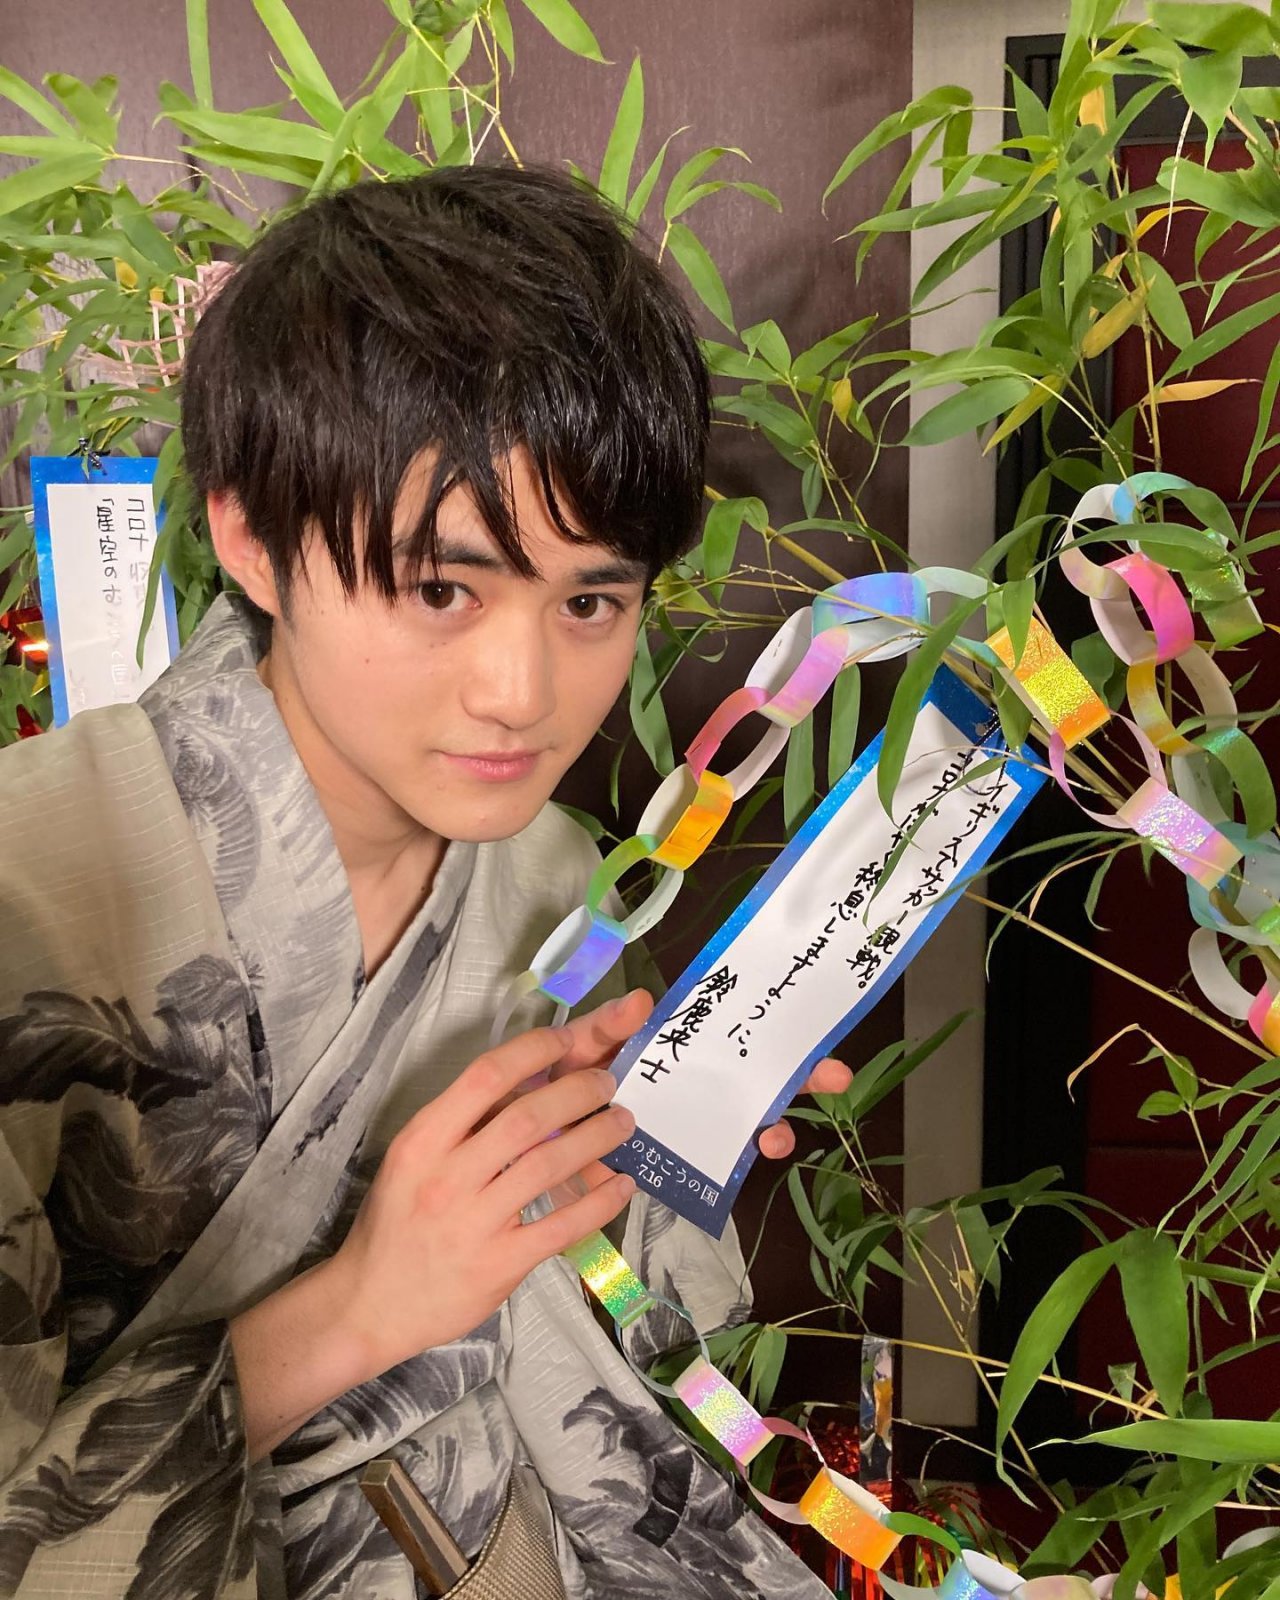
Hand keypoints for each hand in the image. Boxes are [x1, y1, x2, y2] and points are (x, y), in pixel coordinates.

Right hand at [330, 1010, 640, 1377]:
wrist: (371, 1303)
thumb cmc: (396, 1221)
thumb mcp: (413, 1160)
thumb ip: (462, 1124)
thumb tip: (527, 1080)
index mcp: (423, 1140)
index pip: (485, 1076)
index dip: (533, 1051)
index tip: (565, 1040)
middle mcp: (447, 1175)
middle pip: (527, 1117)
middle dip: (578, 1091)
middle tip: (607, 1082)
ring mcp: (474, 1222)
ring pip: (549, 1165)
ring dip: (596, 1137)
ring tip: (623, 1121)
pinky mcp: (499, 1264)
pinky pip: (561, 1225)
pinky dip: (599, 1201)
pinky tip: (622, 1185)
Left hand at [541, 988, 852, 1164]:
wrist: (511, 1149)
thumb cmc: (543, 1086)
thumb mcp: (569, 1050)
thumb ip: (602, 1029)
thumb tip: (640, 999)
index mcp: (665, 1049)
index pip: (729, 1036)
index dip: (776, 1038)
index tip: (817, 1041)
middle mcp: (683, 1085)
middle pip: (752, 1079)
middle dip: (797, 1078)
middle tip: (834, 1076)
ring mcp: (678, 1126)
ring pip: (740, 1123)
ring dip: (768, 1125)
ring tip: (775, 1135)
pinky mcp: (662, 1165)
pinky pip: (704, 1165)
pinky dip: (727, 1162)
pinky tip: (740, 1158)